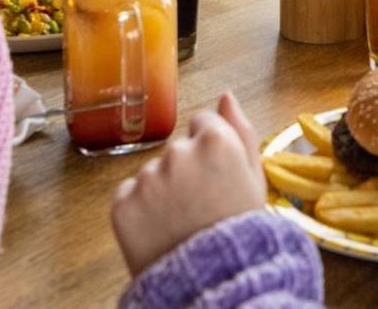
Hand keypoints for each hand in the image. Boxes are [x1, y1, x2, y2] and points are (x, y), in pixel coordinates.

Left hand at [111, 93, 265, 278]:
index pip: (204, 122)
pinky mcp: (122, 203)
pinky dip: (140, 209)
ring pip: (153, 172)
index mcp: (216, 142)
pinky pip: (130, 194)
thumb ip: (241, 130)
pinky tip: (159, 229)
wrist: (215, 283)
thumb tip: (226, 95)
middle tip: (200, 204)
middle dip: (185, 169)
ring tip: (180, 221)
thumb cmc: (240, 232)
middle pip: (177, 149)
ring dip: (162, 190)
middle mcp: (178, 153)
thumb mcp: (254, 179)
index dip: (211, 151)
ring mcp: (147, 178)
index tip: (216, 176)